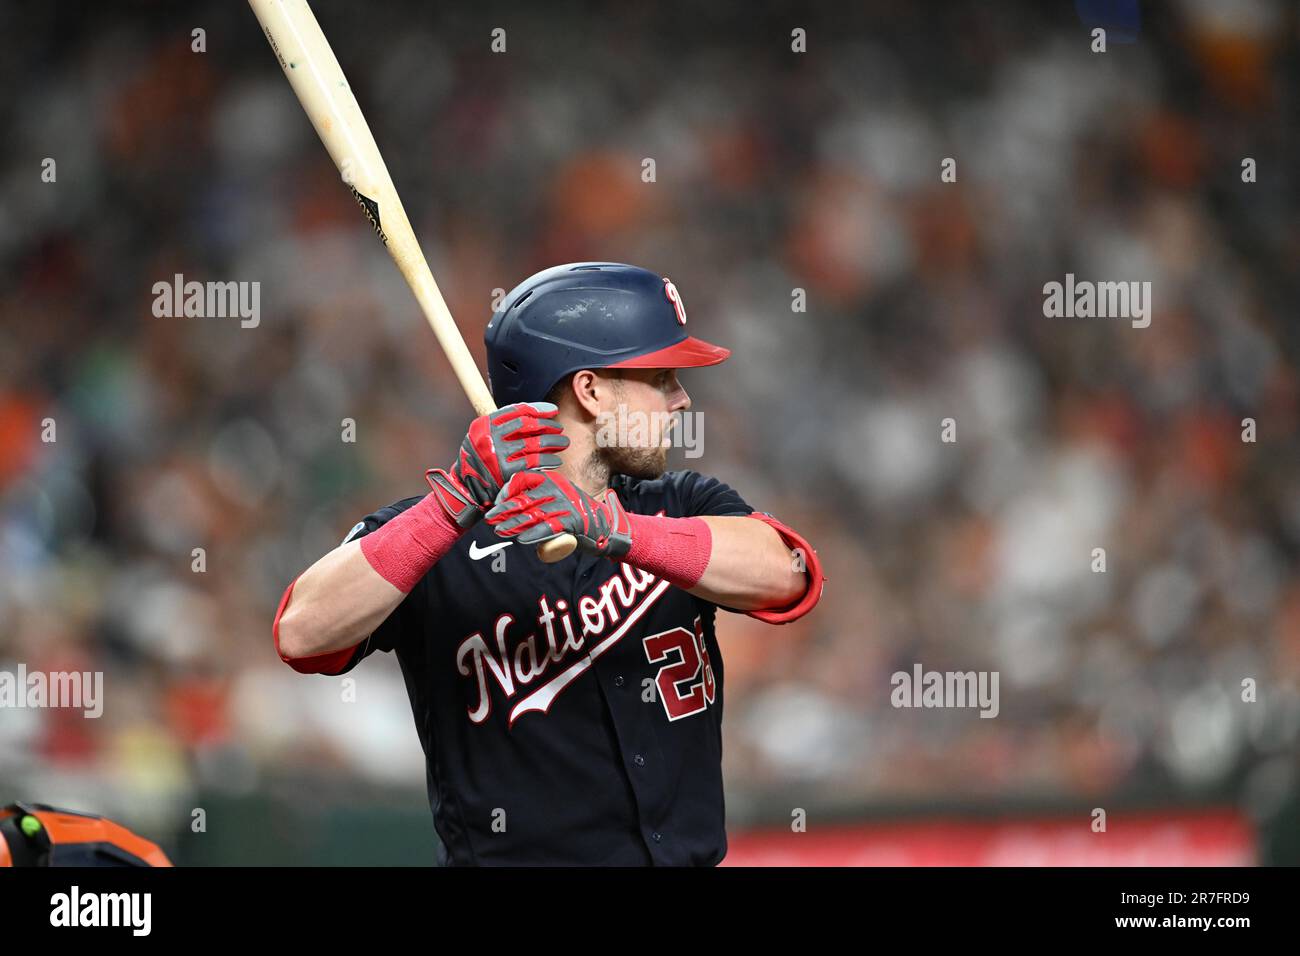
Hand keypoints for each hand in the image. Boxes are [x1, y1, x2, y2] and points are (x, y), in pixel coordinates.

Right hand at [426, 403, 568, 526]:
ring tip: (563, 443)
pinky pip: (534, 463)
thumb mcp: (484, 437)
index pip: (516, 411)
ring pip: (533, 443)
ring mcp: (497, 455)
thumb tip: (537, 413)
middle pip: (526, 425)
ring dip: (553, 442)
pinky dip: (548, 460)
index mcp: (483, 425)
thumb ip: (504, 426)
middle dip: (548, 425)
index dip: (538, 409)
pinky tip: (556, 460)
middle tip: (560, 429)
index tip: (553, 410)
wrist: (467, 490)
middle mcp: (488, 437)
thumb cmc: (482, 461)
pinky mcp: (506, 473)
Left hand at [485, 471, 631, 557]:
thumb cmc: (574, 515)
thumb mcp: (555, 500)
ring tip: (500, 530)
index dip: (507, 490)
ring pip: (534, 514)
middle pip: (525, 498)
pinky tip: (522, 539)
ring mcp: (567, 505)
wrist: (604, 526)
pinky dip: (534, 534)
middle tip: (491, 519)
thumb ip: (536, 500)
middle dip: (505, 509)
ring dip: (514, 523)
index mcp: (553, 480)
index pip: (524, 479)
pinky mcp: (573, 521)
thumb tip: (507, 506)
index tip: (496, 501)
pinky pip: (549, 527)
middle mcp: (559, 489)